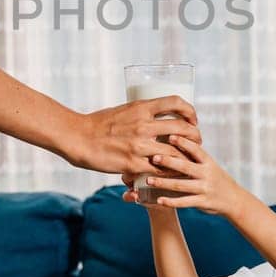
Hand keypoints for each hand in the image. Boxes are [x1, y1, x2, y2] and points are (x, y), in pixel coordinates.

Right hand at [71, 96, 201, 176]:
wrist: (78, 138)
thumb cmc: (98, 124)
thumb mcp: (123, 110)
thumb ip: (140, 114)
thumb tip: (154, 116)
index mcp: (141, 107)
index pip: (175, 102)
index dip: (190, 110)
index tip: (193, 119)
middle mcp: (144, 124)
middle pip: (183, 128)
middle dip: (195, 135)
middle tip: (197, 142)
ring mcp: (140, 145)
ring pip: (176, 152)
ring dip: (186, 157)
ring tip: (188, 161)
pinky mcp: (134, 164)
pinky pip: (160, 169)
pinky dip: (170, 172)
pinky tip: (173, 174)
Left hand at [139, 134, 248, 218]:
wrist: (234, 200)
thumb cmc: (217, 178)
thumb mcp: (210, 165)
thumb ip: (195, 156)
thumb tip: (173, 137)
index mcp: (208, 162)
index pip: (195, 150)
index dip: (183, 143)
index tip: (169, 136)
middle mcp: (207, 174)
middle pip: (185, 166)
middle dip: (168, 162)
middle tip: (153, 157)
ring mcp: (204, 189)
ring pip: (181, 185)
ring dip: (163, 183)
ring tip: (149, 180)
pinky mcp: (202, 202)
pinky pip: (184, 202)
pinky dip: (171, 202)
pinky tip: (159, 201)